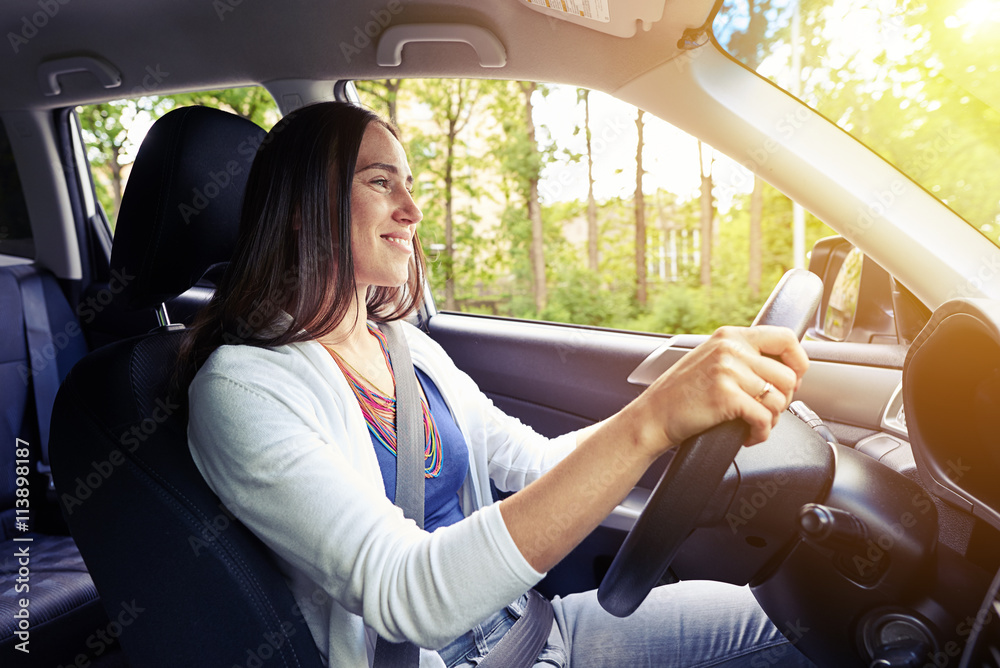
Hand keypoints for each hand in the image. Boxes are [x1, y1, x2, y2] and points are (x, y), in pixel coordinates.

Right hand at [625, 325, 808, 457]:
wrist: (652, 416)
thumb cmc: (681, 394)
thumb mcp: (711, 360)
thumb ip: (743, 356)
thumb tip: (785, 369)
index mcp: (730, 336)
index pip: (786, 338)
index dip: (799, 362)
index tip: (795, 379)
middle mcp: (730, 348)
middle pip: (788, 376)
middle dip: (783, 400)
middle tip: (763, 410)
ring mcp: (728, 371)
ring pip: (779, 399)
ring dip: (771, 419)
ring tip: (753, 424)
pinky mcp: (726, 396)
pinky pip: (764, 418)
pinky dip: (760, 433)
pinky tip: (747, 435)